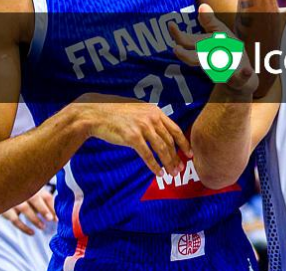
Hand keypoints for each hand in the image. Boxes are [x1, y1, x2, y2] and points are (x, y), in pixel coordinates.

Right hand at [1, 187, 54, 235]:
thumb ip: (43, 201)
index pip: (46, 196)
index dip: (53, 207)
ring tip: (43, 227)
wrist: (1, 192)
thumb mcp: (33, 195)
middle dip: (43, 209)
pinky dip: (24, 227)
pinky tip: (32, 233)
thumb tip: (54, 216)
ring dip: (35, 219)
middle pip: (35, 198)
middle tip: (50, 218)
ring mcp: (14, 200)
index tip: (58, 218)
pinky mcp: (5, 209)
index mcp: (35, 187)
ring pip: (25, 209)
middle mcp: (24, 191)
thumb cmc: (24, 195)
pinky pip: (15, 220)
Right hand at [75, 94, 191, 176]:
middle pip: (169, 141)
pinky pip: (147, 155)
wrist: (96, 115)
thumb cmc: (116, 114)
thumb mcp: (138, 111)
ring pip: (161, 149)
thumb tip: (162, 133)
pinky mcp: (132, 138)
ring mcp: (142, 128)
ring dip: (168, 163)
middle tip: (181, 168)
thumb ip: (150, 119)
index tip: (190, 153)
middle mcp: (151, 118)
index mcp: (155, 112)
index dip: (184, 143)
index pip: (175, 129)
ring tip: (173, 173)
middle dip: (177, 157)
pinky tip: (159, 173)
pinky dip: (155, 166)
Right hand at [169, 4, 258, 98]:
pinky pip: (240, 78)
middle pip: (195, 59)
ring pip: (216, 70)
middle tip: (176, 49)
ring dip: (214, 66)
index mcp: (204, 50)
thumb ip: (210, 22)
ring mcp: (224, 72)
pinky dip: (244, 74)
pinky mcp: (238, 79)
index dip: (178, 35)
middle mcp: (210, 62)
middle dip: (186, 56)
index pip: (188, 42)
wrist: (242, 77)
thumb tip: (202, 6)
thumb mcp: (219, 35)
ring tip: (213, 63)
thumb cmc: (227, 53)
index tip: (171, 24)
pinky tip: (248, 70)